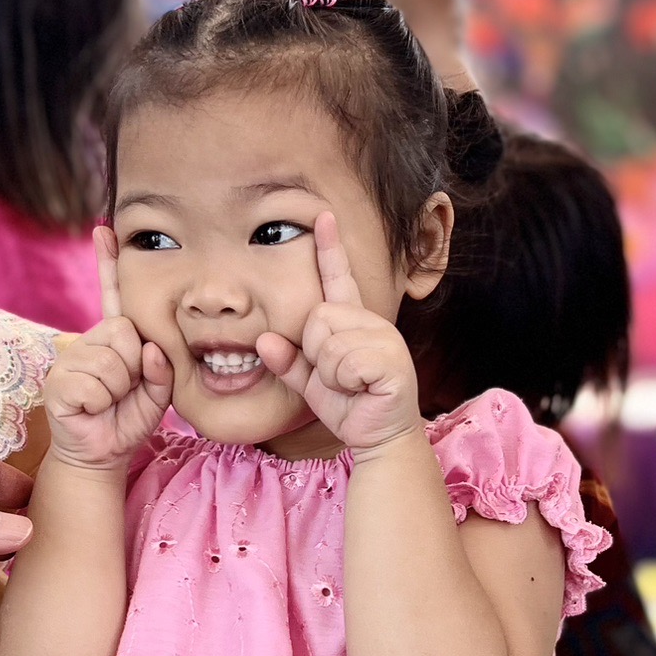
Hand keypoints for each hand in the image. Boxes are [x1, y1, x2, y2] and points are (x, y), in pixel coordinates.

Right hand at [45, 227, 173, 469]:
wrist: (101, 454)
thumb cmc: (129, 419)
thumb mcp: (159, 393)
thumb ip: (162, 370)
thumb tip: (149, 349)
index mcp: (115, 338)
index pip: (113, 295)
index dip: (108, 263)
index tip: (104, 229)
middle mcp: (89, 341)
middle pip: (124, 333)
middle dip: (135, 367)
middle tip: (125, 389)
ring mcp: (70, 359)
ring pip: (110, 362)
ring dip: (119, 389)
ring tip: (109, 401)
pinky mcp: (57, 383)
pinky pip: (92, 385)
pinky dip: (100, 403)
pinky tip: (92, 410)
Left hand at [256, 213, 423, 454]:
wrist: (378, 438)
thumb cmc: (349, 407)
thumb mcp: (310, 384)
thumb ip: (288, 361)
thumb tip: (263, 340)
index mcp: (352, 323)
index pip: (338, 278)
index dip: (329, 248)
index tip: (322, 216)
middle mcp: (371, 323)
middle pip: (318, 316)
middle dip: (315, 352)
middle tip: (336, 376)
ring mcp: (385, 339)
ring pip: (329, 342)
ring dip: (330, 373)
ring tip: (350, 385)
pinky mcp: (392, 360)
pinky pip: (345, 362)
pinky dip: (344, 382)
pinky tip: (361, 390)